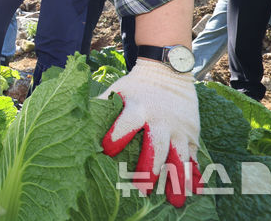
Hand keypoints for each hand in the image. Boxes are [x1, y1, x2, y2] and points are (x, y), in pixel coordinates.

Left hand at [100, 60, 201, 206]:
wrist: (168, 71)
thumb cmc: (135, 86)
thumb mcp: (117, 90)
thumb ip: (102, 106)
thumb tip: (76, 121)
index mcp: (138, 107)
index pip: (127, 122)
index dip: (117, 135)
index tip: (107, 149)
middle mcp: (160, 118)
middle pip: (156, 144)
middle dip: (150, 166)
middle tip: (143, 188)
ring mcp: (178, 127)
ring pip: (179, 155)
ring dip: (177, 178)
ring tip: (175, 201)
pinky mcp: (191, 133)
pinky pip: (193, 156)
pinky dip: (194, 174)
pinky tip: (194, 192)